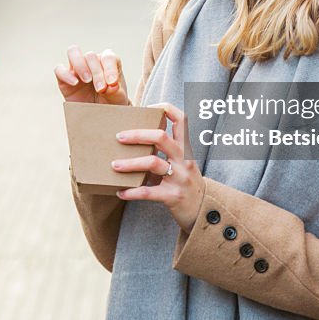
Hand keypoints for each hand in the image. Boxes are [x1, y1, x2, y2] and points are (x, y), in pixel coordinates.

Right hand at [55, 46, 128, 105]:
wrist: (99, 116)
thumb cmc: (111, 103)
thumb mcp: (117, 99)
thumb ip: (116, 92)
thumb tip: (112, 85)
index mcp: (108, 62)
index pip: (108, 57)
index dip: (110, 68)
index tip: (112, 84)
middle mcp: (92, 62)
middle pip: (91, 55)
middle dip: (97, 72)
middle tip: (101, 89)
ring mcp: (77, 68)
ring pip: (73, 51)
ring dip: (80, 64)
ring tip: (87, 80)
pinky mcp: (64, 78)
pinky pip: (59, 69)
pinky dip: (66, 74)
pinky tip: (75, 83)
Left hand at [113, 103, 204, 232]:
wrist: (204, 212)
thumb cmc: (186, 183)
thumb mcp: (183, 163)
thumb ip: (168, 150)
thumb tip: (138, 137)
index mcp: (185, 149)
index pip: (181, 120)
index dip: (166, 109)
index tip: (148, 107)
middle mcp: (184, 160)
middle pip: (161, 137)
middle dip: (137, 135)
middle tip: (119, 137)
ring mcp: (180, 178)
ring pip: (152, 163)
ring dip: (130, 163)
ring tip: (114, 165)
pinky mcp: (173, 196)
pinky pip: (148, 192)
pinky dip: (131, 191)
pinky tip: (120, 191)